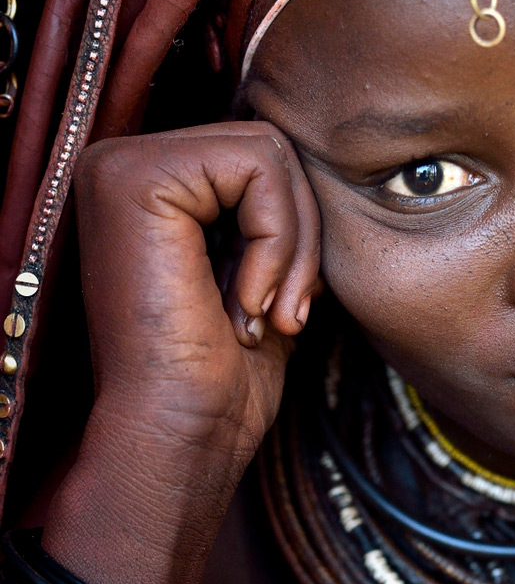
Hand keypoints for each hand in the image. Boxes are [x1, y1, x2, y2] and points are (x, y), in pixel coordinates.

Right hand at [44, 122, 320, 583]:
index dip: (297, 232)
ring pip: (271, 152)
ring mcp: (121, 165)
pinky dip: (277, 241)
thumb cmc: (222, 376)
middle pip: (272, 147)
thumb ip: (279, 219)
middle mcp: (125, 165)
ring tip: (267, 312)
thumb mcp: (265, 277)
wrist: (181, 436)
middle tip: (285, 312)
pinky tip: (244, 303)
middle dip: (302, 237)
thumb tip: (322, 176)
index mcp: (152, 190)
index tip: (285, 304)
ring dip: (293, 245)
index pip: (264, 159)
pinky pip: (259, 167)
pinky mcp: (133, 178)